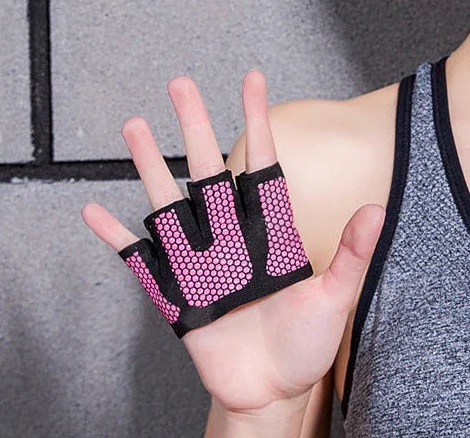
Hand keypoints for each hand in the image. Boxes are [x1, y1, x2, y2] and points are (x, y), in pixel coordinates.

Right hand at [81, 69, 384, 414]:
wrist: (272, 387)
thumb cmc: (305, 342)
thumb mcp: (335, 296)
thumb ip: (352, 253)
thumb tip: (376, 210)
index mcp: (267, 230)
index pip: (260, 163)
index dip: (256, 122)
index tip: (252, 81)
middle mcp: (230, 235)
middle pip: (206, 169)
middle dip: (194, 126)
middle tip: (180, 84)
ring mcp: (199, 260)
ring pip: (169, 201)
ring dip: (151, 165)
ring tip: (135, 126)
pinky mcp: (174, 293)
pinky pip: (138, 260)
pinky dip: (115, 238)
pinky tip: (93, 212)